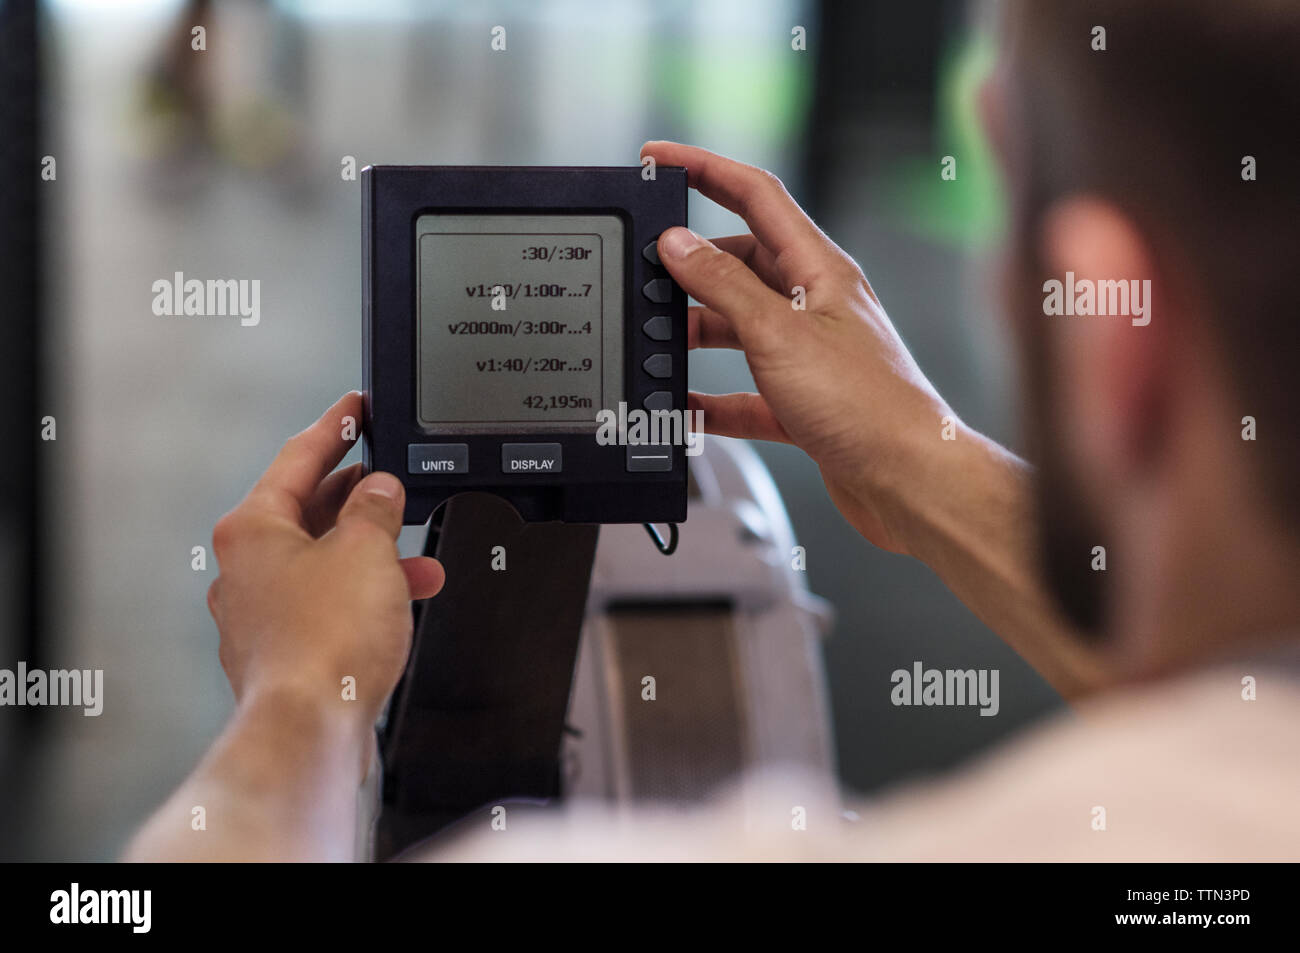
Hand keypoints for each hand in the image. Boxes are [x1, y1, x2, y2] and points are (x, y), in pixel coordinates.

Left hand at [207, 392, 444, 732]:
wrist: (310, 726)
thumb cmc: (324, 643)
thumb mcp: (368, 550)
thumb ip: (376, 507)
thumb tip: (380, 491)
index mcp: (252, 528)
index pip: (297, 456)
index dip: (335, 427)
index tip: (354, 408)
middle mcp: (246, 567)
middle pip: (308, 510)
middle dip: (362, 501)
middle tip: (393, 482)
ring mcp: (259, 612)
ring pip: (323, 561)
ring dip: (374, 556)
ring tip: (419, 560)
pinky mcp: (281, 649)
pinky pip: (327, 602)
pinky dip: (364, 595)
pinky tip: (401, 601)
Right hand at [642, 141, 953, 553]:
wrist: (908, 481)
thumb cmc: (868, 405)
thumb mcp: (779, 333)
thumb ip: (723, 286)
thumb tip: (678, 245)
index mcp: (820, 269)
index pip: (756, 195)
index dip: (704, 170)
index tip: (659, 161)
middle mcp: (816, 305)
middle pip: (741, 262)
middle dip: (691, 267)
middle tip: (649, 274)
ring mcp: (809, 354)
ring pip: (739, 327)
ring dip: (699, 335)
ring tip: (661, 346)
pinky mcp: (803, 402)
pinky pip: (744, 391)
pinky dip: (712, 399)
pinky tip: (686, 410)